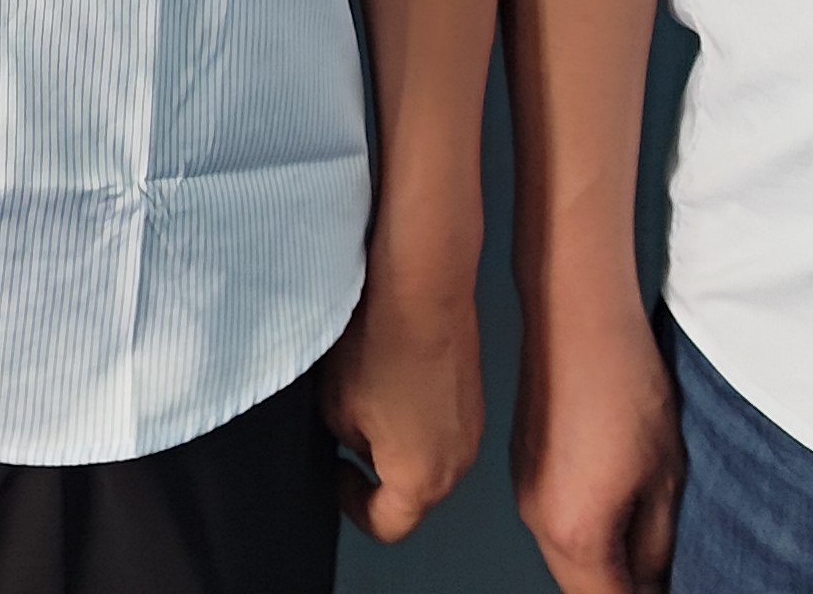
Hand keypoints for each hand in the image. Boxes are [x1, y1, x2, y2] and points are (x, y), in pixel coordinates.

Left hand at [322, 262, 485, 544]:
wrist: (424, 287)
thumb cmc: (381, 345)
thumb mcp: (336, 408)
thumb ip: (348, 443)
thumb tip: (360, 441)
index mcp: (421, 482)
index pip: (385, 526)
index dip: (351, 505)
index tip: (336, 474)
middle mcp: (456, 466)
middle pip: (413, 495)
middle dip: (378, 472)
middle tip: (348, 435)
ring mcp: (472, 431)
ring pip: (430, 458)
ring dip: (402, 444)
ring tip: (372, 400)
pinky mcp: (476, 399)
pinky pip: (444, 426)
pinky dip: (421, 417)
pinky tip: (399, 377)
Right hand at [513, 301, 681, 590]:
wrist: (576, 315)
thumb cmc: (621, 381)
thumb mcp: (664, 475)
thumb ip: (657, 543)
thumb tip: (654, 578)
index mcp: (574, 532)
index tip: (668, 590)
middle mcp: (539, 519)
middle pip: (582, 585)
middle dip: (622, 584)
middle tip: (664, 572)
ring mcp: (526, 491)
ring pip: (567, 554)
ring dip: (603, 556)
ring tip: (648, 533)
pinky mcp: (524, 465)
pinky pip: (555, 518)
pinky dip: (585, 525)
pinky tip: (617, 497)